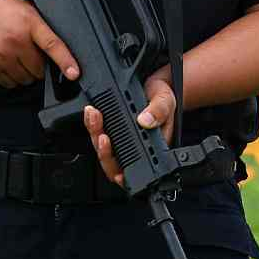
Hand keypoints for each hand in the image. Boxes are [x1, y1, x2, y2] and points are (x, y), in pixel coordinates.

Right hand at [0, 0, 79, 88]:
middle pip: (38, 69)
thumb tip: (58, 50)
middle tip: (28, 52)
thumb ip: (40, 28)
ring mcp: (0, 55)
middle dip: (38, 66)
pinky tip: (6, 62)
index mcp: (29, 23)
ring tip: (16, 57)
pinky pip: (8, 83)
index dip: (66, 61)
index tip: (75, 73)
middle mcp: (15, 40)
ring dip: (25, 74)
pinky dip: (11, 78)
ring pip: (24, 80)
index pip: (52, 45)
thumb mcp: (25, 9)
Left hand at [84, 69, 175, 186]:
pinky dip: (92, 124)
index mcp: (152, 147)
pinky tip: (91, 113)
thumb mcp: (166, 100)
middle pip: (114, 162)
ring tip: (94, 116)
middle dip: (104, 151)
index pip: (136, 168)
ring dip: (95, 134)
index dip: (123, 174)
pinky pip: (98, 133)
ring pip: (102, 148)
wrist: (153, 84)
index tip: (118, 171)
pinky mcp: (111, 129)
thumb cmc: (162, 97)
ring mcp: (121, 140)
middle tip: (103, 135)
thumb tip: (146, 121)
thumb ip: (159, 111)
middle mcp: (135, 147)